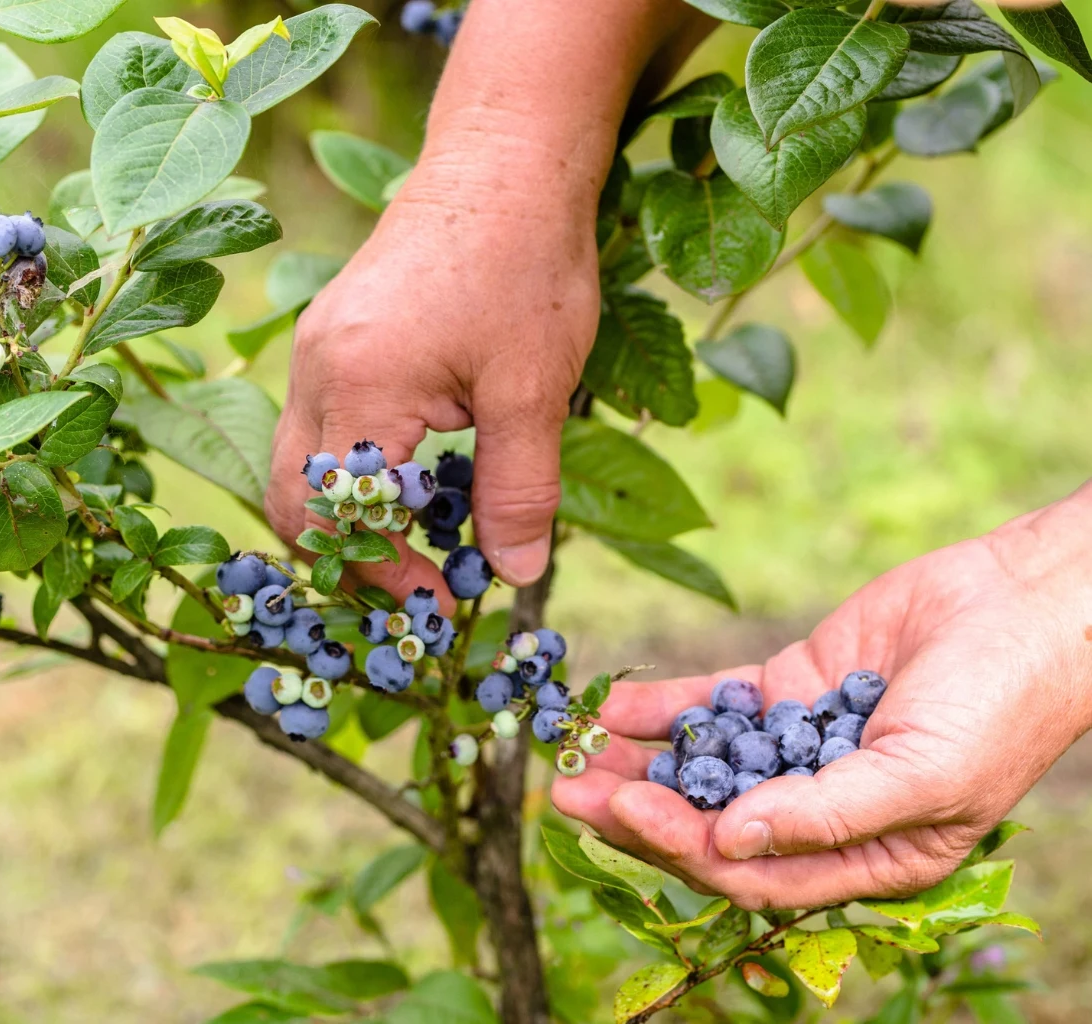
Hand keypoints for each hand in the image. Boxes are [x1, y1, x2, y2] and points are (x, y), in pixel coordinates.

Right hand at [266, 166, 600, 605]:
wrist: (505, 162)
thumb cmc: (524, 266)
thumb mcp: (532, 389)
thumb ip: (517, 490)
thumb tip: (511, 575)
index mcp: (356, 386)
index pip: (339, 516)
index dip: (386, 573)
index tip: (442, 602)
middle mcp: (315, 369)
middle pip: (294, 499)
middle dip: (349, 555)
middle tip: (418, 584)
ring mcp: (316, 350)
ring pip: (301, 464)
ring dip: (352, 513)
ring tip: (422, 536)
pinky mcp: (334, 338)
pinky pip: (320, 425)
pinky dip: (356, 469)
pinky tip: (417, 476)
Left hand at [552, 491, 1091, 908]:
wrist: (1025, 605)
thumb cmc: (1000, 706)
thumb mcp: (923, 777)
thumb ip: (826, 815)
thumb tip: (726, 844)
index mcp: (862, 857)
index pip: (750, 874)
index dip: (681, 848)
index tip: (623, 810)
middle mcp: (820, 810)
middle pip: (710, 824)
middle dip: (640, 811)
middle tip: (567, 789)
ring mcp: (799, 747)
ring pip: (703, 766)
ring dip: (639, 762)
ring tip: (573, 750)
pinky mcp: (790, 688)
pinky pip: (716, 705)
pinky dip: (667, 708)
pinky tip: (615, 707)